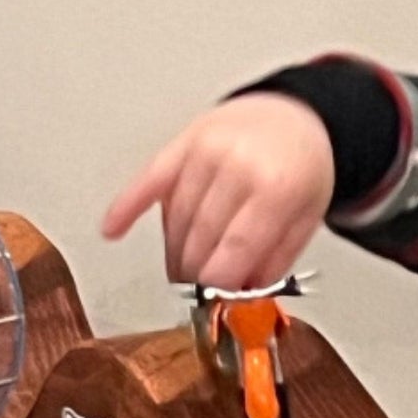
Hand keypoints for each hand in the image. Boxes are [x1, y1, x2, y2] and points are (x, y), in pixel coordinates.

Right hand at [100, 92, 333, 289]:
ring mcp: (206, 150)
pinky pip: (149, 178)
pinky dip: (127, 206)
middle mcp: (238, 165)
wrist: (294, 115)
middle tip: (194, 293)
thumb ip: (275, 259)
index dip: (219, 281)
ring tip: (180, 274)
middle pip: (202, 236)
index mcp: (277, 187)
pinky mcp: (183, 141)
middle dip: (194, 274)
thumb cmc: (301, 169)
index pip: (237, 246)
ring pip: (176, 218)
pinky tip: (111, 230)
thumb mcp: (306, 219)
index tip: (212, 302)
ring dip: (173, 253)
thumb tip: (241, 294)